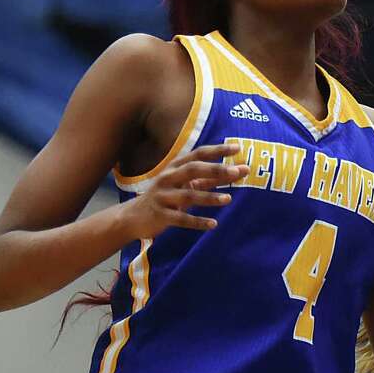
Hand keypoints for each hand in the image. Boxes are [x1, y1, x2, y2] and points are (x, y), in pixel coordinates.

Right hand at [122, 143, 248, 239]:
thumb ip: (211, 179)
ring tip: (229, 199)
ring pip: (188, 195)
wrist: (134, 216)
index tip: (237, 148)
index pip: (198, 154)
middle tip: (236, 171)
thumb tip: (239, 171)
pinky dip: (198, 222)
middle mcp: (168, 178)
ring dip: (209, 197)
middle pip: (192, 170)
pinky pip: (181, 219)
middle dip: (215, 169)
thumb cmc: (168, 196)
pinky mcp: (161, 215)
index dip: (217, 150)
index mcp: (175, 167)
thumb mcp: (187, 185)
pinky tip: (213, 224)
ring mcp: (163, 196)